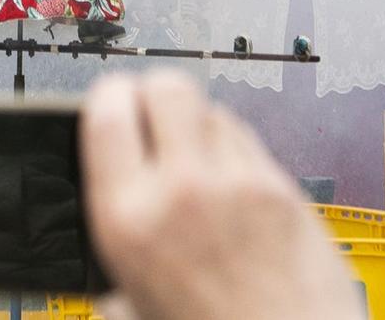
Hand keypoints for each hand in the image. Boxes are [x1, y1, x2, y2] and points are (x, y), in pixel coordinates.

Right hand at [80, 72, 359, 319]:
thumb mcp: (136, 308)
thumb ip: (112, 272)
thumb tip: (102, 261)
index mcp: (129, 220)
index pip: (108, 110)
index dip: (110, 96)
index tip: (112, 102)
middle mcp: (182, 190)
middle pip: (167, 87)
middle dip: (157, 95)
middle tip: (153, 118)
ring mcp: (238, 184)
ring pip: (213, 110)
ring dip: (199, 125)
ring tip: (196, 161)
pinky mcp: (283, 189)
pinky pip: (250, 142)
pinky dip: (235, 151)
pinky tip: (231, 185)